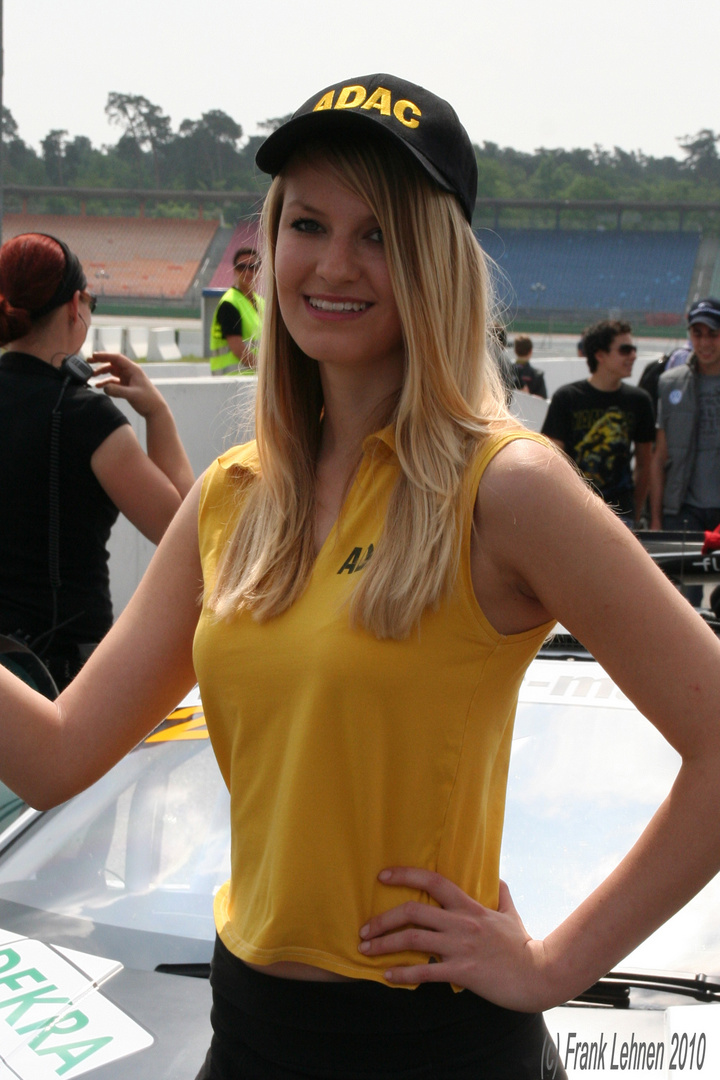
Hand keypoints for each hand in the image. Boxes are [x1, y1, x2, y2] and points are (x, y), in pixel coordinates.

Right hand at [91, 352, 165, 417]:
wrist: (155, 410)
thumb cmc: (148, 400)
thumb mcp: (132, 395)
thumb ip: (118, 391)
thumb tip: (104, 388)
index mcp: (133, 369)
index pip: (117, 358)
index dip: (104, 355)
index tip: (93, 355)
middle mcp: (130, 372)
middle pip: (112, 362)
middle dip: (100, 361)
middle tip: (88, 360)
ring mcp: (128, 378)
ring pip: (112, 371)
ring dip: (102, 372)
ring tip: (91, 375)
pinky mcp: (126, 386)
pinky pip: (113, 381)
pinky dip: (106, 382)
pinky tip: (99, 386)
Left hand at [358, 868, 552, 1011]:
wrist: (539, 975)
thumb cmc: (524, 946)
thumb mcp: (511, 914)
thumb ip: (501, 895)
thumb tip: (498, 880)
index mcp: (470, 907)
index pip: (433, 882)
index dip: (405, 875)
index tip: (382, 876)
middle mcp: (461, 923)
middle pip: (413, 911)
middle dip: (383, 919)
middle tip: (364, 929)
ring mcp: (461, 947)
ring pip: (413, 939)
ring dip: (384, 944)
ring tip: (366, 950)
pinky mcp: (462, 973)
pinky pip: (425, 972)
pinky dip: (402, 973)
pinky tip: (388, 975)